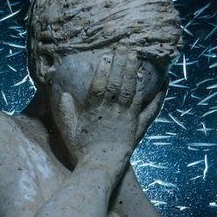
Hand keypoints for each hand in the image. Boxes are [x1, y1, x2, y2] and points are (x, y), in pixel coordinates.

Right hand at [57, 49, 156, 163]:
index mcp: (93, 112)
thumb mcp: (69, 133)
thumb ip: (65, 114)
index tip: (106, 56)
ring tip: (135, 56)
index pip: (98, 86)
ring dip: (132, 72)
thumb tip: (64, 95)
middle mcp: (110, 112)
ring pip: (130, 91)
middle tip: (124, 47)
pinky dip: (150, 93)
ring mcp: (124, 118)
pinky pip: (145, 107)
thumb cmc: (82, 152)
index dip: (103, 70)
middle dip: (120, 64)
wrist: (101, 168)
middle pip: (116, 84)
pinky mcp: (135, 126)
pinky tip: (152, 81)